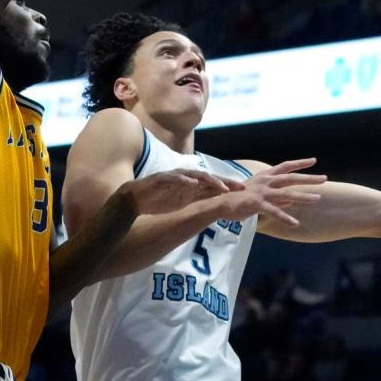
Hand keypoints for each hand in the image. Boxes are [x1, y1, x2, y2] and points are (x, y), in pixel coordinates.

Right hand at [122, 169, 242, 214]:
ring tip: (221, 186)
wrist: (135, 200)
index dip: (229, 186)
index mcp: (192, 186)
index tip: (244, 190)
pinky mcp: (162, 178)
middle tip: (240, 187)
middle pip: (209, 178)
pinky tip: (193, 183)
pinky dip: (184, 180)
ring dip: (209, 180)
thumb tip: (218, 205)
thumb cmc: (160, 201)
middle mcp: (186, 179)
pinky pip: (175, 178)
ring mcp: (174, 177)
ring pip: (195, 176)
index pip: (213, 185)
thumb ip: (199, 201)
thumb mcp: (183, 204)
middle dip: (225, 181)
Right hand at [232, 158, 327, 226]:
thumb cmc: (239, 199)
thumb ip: (276, 198)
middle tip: (324, 178)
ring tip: (318, 199)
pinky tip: (295, 223)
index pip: (286, 166)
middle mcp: (265, 181)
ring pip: (287, 194)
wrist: (220, 203)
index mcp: (265, 176)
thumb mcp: (259, 195)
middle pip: (291, 178)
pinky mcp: (256, 204)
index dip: (300, 163)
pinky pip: (274, 211)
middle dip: (309, 178)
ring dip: (303, 196)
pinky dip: (285, 217)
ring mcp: (262, 192)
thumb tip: (290, 202)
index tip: (314, 160)